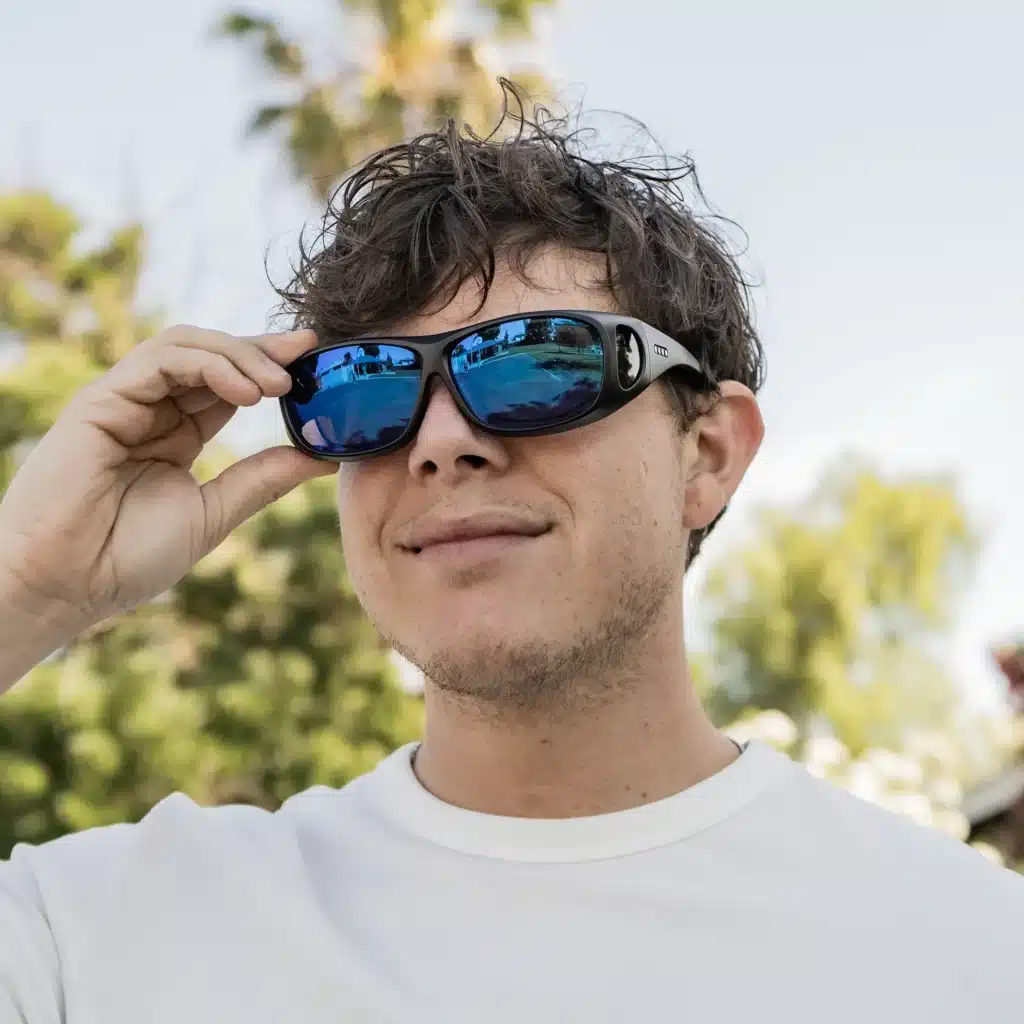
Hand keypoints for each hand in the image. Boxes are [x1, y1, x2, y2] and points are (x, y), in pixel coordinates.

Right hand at [0, 325, 335, 629]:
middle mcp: (151, 410)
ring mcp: (125, 401)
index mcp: (177, 436)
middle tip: (309, 354)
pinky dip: (209, 365)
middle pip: (213, 357)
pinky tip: (246, 392)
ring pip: (188, 346)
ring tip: (280, 385)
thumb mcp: (214, 513)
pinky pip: (160, 359)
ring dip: (241, 356)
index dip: (271, 369)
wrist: (65, 585)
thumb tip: (325, 457)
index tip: (317, 363)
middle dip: (264, 350)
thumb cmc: (128, 558)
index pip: (230, 386)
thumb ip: (264, 479)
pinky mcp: (101, 398)